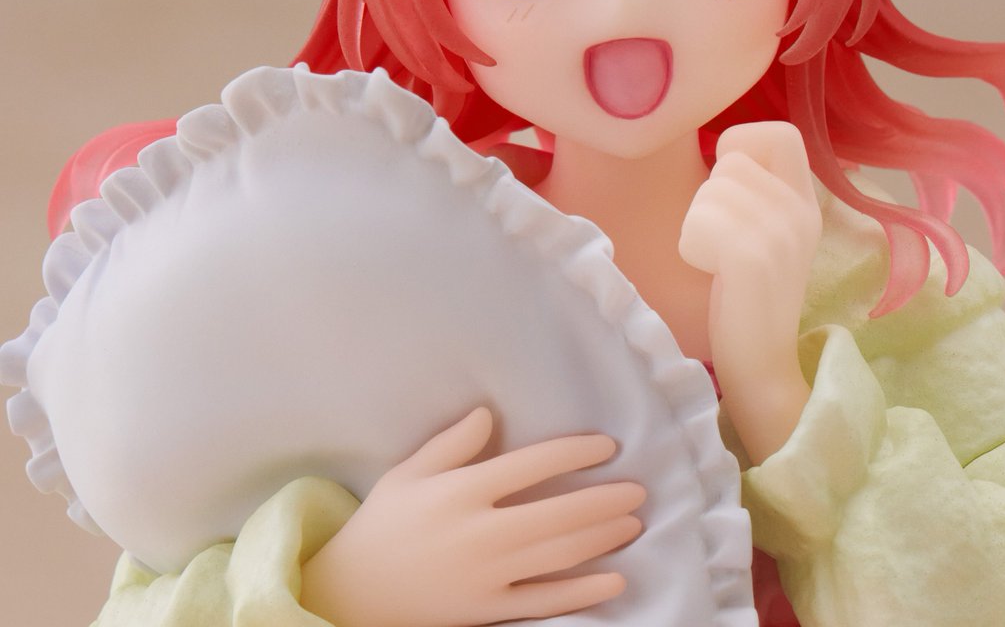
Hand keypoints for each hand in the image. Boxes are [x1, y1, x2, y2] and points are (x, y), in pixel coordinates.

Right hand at [300, 407, 643, 626]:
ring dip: (602, 538)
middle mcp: (480, 532)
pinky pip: (544, 601)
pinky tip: (613, 581)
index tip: (607, 445)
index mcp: (462, 491)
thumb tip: (490, 412)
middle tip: (639, 489)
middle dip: (604, 500)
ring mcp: (487, 575)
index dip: (575, 453)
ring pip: (559, 555)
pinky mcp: (487, 609)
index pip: (532, 465)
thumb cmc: (383, 524)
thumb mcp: (409, 473)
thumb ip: (452, 442)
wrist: (350, 593)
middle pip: (558, 513)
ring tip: (633, 522)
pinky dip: (583, 592)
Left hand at [678, 122, 821, 464]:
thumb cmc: (745, 296)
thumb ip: (757, 191)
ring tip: (717, 261)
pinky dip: (692, 246)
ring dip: (697, 224)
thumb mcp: (766, 232)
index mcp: (806, 203)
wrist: (762, 367)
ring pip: (710, 191)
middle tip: (722, 241)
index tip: (729, 185)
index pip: (781, 134)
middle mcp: (802, 214)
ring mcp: (782, 236)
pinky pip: (701, 222)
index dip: (742, 145)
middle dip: (710, 196)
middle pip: (731, 162)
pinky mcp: (754, 260)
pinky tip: (711, 273)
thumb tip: (724, 148)